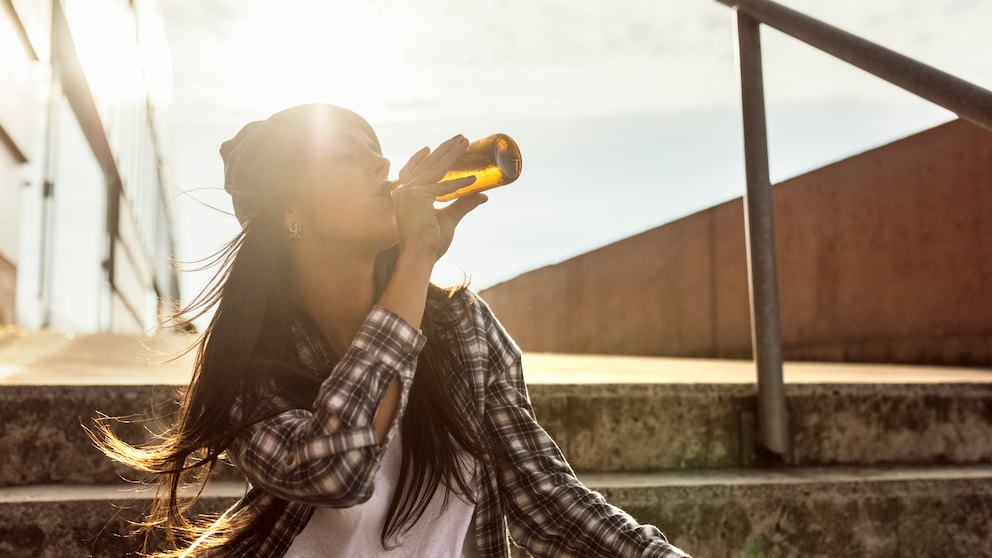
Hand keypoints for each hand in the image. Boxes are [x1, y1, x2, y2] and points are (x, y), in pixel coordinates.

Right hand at [390, 135, 488, 261]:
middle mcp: (402, 190)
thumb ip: (463, 203)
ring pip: (435, 169)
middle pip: (427, 164)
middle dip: (445, 150)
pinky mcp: (418, 196)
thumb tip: (483, 195)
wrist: (420, 256)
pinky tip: (474, 180)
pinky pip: (444, 188)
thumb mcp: (449, 218)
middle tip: (460, 138)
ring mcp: (408, 192)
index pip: (413, 169)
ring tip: (466, 143)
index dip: (423, 157)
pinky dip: (460, 184)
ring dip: (452, 154)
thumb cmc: (430, 242)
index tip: (432, 147)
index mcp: (403, 194)